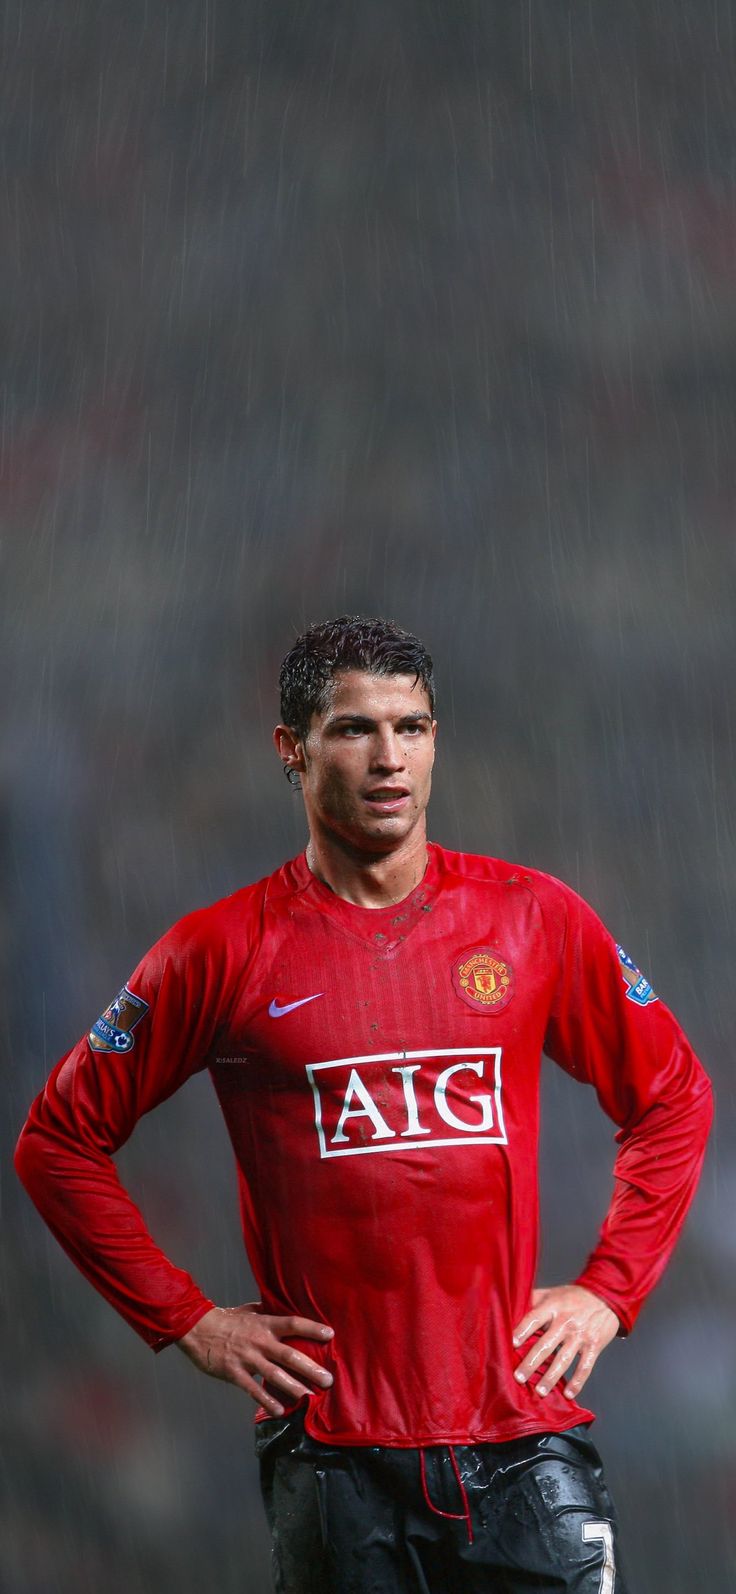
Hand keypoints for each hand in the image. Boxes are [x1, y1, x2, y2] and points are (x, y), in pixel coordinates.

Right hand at [176, 1303, 334, 1415]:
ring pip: (275, 1375)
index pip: (293, 1323)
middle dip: (310, 1368)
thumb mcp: (250, 1310)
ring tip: (310, 1398)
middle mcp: (259, 1341)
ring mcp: (248, 1358)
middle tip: (328, 1380)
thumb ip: (268, 1311)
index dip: (312, 1329)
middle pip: (289, 1355)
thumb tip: (285, 1307)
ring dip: (294, 1387)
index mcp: (265, 1323)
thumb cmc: (226, 1319)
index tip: (330, 1335)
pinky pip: (254, 1390)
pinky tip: (280, 1410)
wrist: (197, 1328)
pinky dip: (267, 1401)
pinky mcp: (235, 1373)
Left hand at [512, 1285, 618, 1400]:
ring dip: (551, 1377)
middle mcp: (566, 1321)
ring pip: (564, 1359)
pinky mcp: (594, 1346)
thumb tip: (509, 1309)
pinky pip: (585, 1366)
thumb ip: (532, 1299)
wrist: (605, 1297)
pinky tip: (569, 1394)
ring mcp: (581, 1335)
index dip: (522, 1330)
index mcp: (553, 1306)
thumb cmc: (573, 1296)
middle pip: (546, 1344)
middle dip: (531, 1362)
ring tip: (540, 1391)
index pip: (534, 1319)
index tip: (511, 1344)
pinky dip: (578, 1382)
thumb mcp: (552, 1293)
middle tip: (519, 1377)